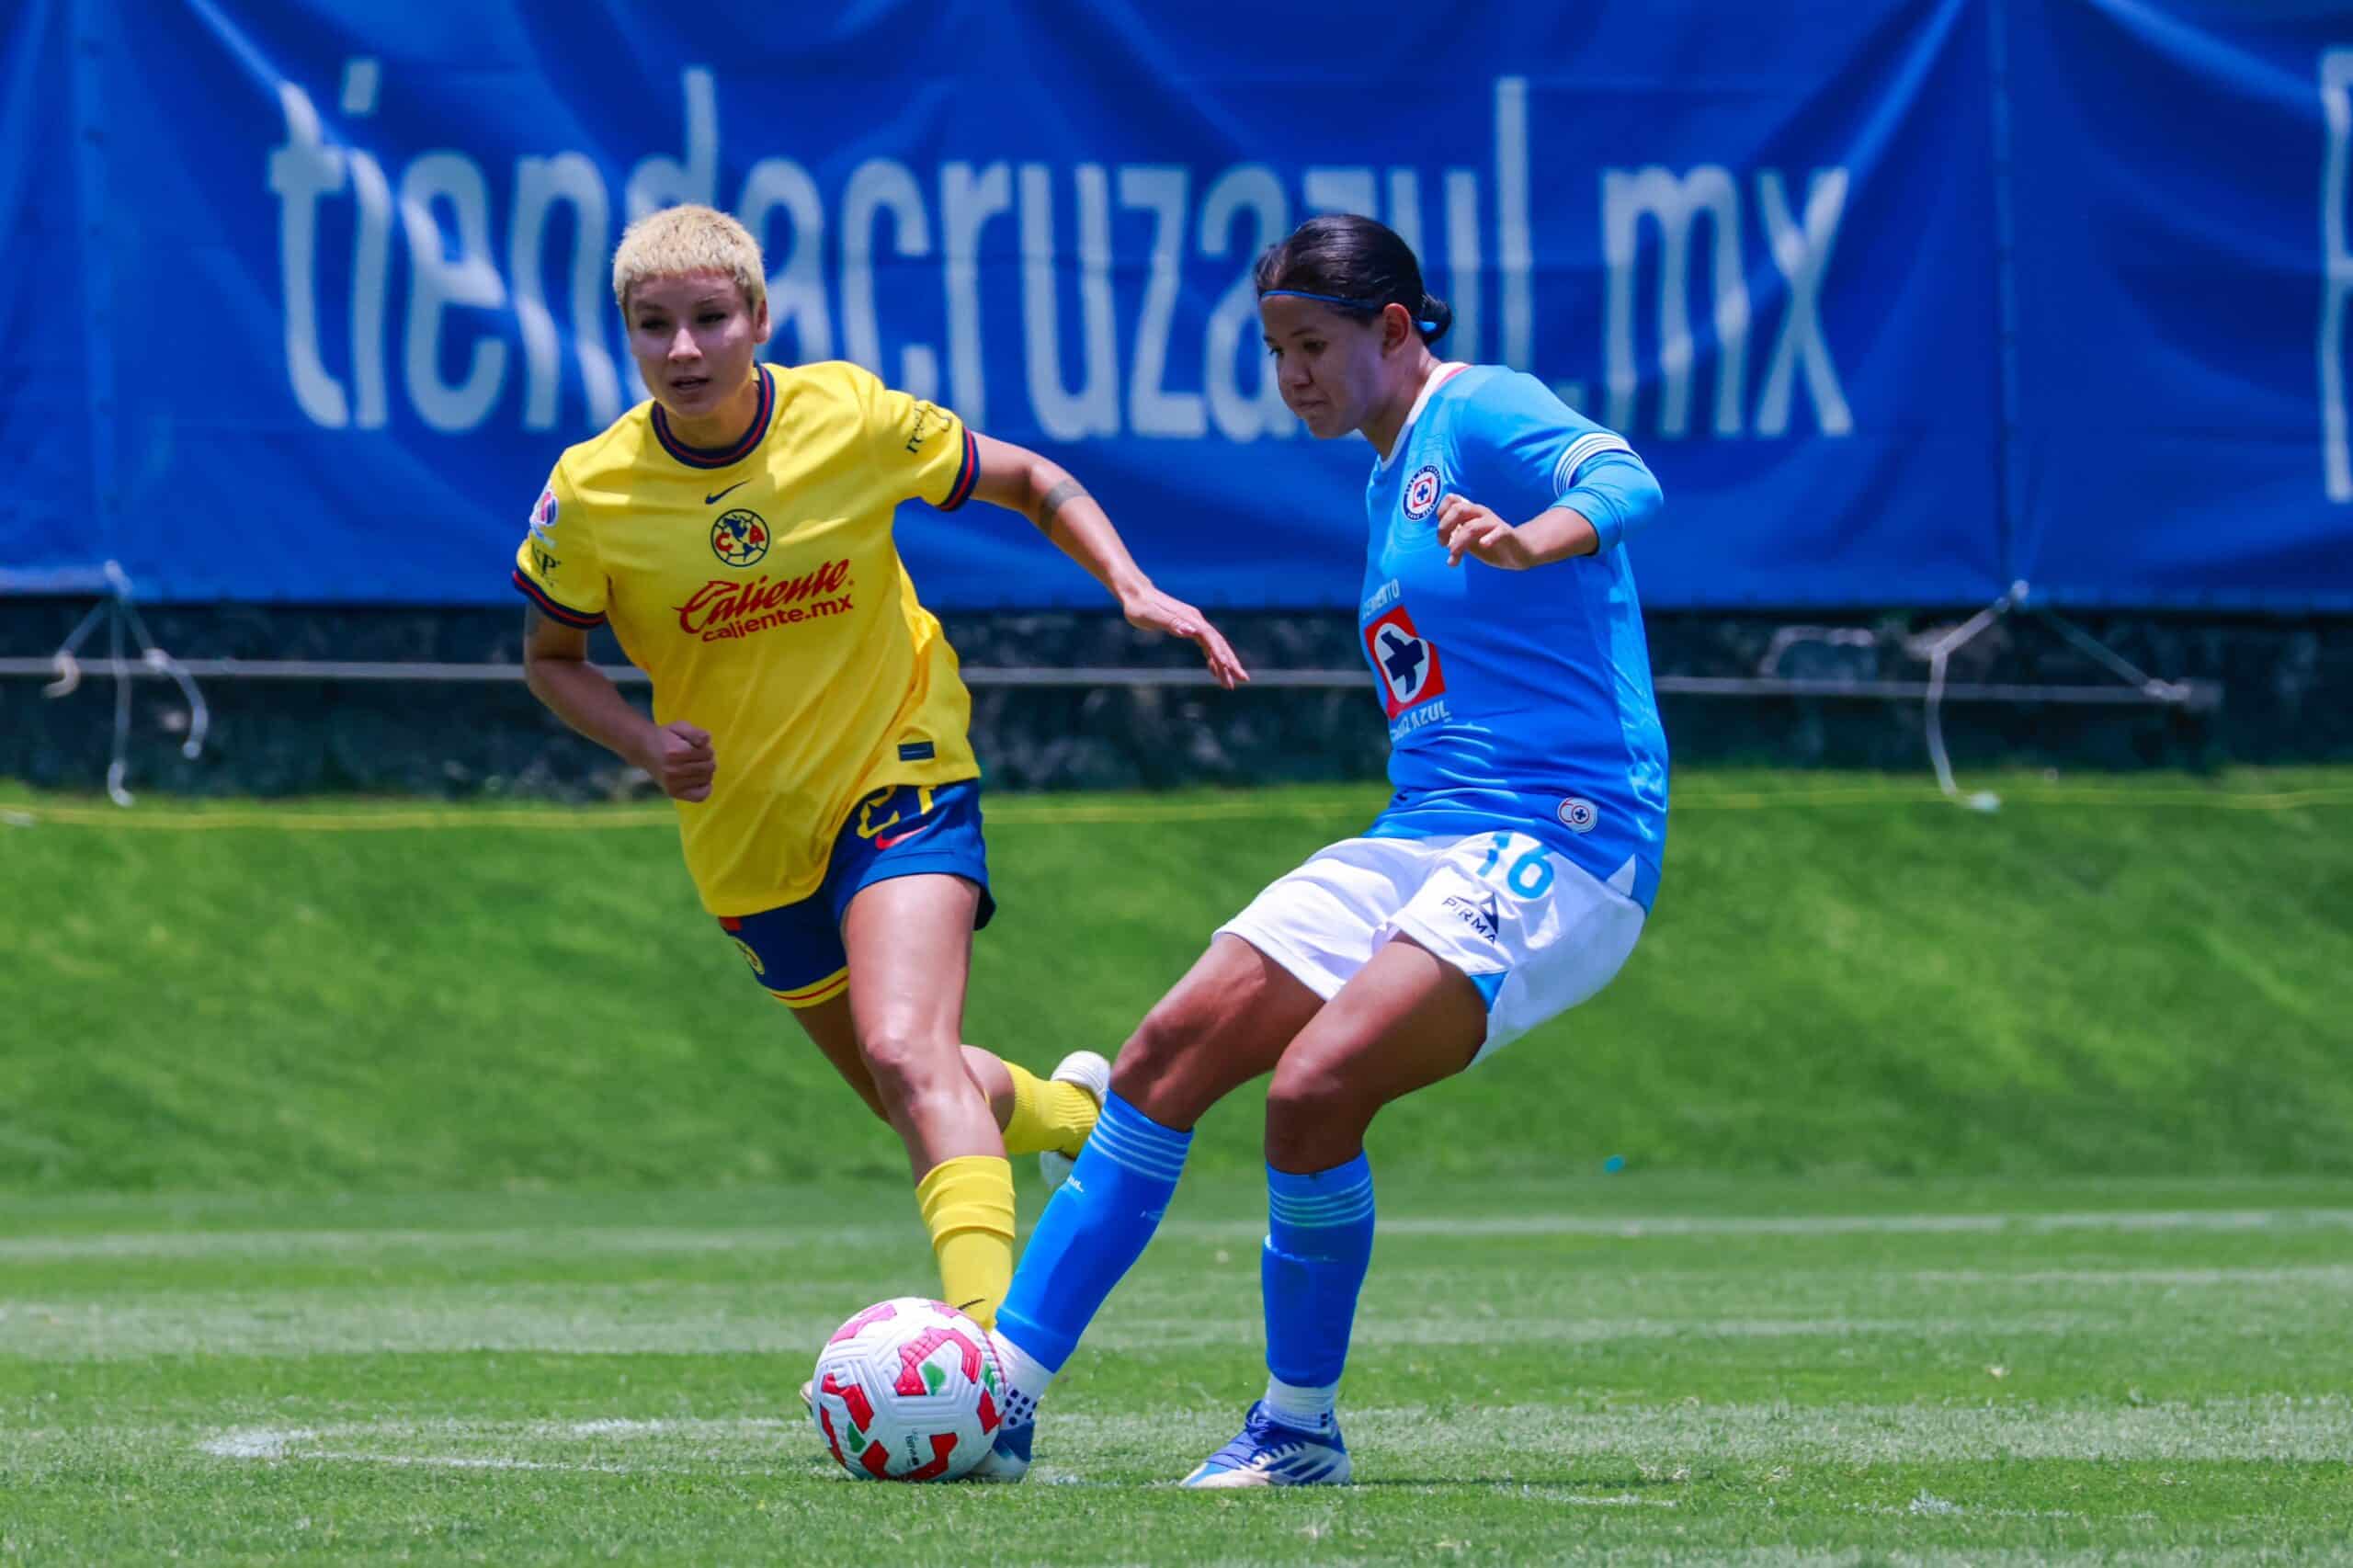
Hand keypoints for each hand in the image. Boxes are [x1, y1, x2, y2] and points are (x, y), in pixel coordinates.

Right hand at [643, 720, 715, 801]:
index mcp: (677, 752)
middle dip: (707, 760)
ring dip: (705, 771)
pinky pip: (700, 796)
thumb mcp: (680, 727)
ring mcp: (673, 783)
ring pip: (706, 779)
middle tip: (697, 757)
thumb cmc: (666, 737)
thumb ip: (695, 732)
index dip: (707, 749)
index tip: (698, 747)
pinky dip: (705, 789)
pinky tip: (701, 780)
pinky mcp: (673, 793)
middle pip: (709, 767)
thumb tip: (707, 740)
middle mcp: (674, 770)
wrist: (644, 749)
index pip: (707, 754)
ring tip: (695, 765)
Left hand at [1119, 585, 1251, 690]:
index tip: (1228, 668)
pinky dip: (1212, 658)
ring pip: (1214, 646)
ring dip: (1223, 664)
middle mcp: (1196, 621)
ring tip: (1229, 683)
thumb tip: (1190, 632)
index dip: (1220, 653)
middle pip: (1219, 643)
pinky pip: (1205, 645)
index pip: (1211, 638)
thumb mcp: (1151, 617)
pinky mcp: (1188, 627)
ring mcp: (1193, 624)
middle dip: (1231, 662)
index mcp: (1190, 619)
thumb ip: (1171, 624)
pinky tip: (1214, 670)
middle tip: (1243, 679)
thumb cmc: (1139, 607)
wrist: (1135, 594)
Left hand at [1437, 494, 1536, 569]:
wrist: (1519, 551)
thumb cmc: (1491, 543)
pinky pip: (1498, 532)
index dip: (1441, 513)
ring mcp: (1493, 522)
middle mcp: (1481, 513)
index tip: (1441, 534)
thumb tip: (1444, 543)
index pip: (1452, 500)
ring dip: (1458, 543)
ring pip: (1471, 527)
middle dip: (1444, 527)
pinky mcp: (1506, 533)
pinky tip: (1483, 545)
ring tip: (1454, 556)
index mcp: (1471, 512)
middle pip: (1458, 509)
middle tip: (1443, 544)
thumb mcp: (1469, 541)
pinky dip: (1489, 538)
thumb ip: (1456, 539)